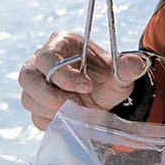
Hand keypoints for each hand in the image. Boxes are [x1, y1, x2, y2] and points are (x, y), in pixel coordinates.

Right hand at [18, 30, 148, 129]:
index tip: (87, 86)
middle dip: (51, 96)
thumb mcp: (118, 73)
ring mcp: (34, 83)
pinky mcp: (35, 104)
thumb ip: (127, 67)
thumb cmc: (106, 77)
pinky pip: (35, 117)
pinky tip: (70, 117)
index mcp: (60, 43)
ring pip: (29, 99)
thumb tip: (137, 64)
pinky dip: (53, 121)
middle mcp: (40, 61)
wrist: (102, 97)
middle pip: (27, 77)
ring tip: (78, 109)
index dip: (64, 75)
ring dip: (53, 110)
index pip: (48, 58)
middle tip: (75, 104)